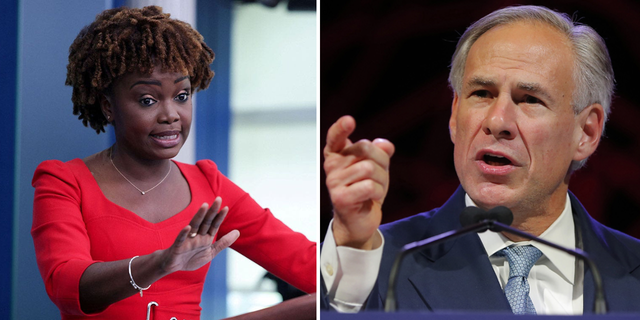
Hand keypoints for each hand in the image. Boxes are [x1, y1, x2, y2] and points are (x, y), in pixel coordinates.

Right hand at [161, 197, 239, 272]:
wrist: (173, 266)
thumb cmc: (191, 258)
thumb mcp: (211, 252)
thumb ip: (223, 243)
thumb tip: (238, 232)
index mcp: (206, 237)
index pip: (214, 225)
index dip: (220, 217)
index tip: (226, 207)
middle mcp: (197, 235)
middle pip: (206, 222)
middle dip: (212, 211)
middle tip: (218, 199)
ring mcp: (187, 240)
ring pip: (194, 225)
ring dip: (199, 216)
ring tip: (205, 206)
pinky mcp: (178, 246)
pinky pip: (181, 238)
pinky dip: (184, 233)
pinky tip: (188, 227)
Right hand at [323, 115, 394, 248]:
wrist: (360, 221)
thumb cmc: (366, 191)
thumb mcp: (378, 167)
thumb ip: (380, 152)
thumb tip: (386, 145)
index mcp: (337, 155)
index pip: (335, 137)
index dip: (340, 128)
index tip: (349, 120)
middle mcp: (332, 166)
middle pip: (364, 148)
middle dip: (381, 162)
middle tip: (379, 176)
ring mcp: (334, 182)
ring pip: (369, 168)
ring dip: (381, 180)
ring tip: (375, 190)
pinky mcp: (341, 198)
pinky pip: (369, 186)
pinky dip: (378, 192)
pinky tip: (372, 198)